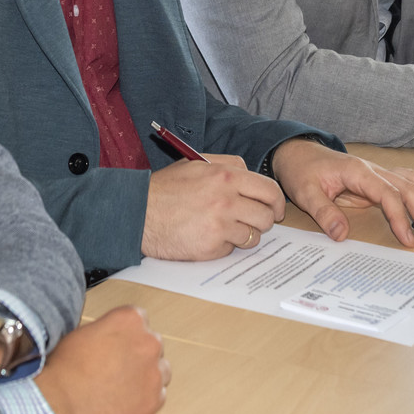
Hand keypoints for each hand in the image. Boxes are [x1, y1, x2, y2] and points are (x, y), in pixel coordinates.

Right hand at [34, 305, 168, 413]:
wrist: (61, 405)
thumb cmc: (65, 370)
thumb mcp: (82, 333)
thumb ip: (107, 330)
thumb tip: (112, 338)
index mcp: (129, 319)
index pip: (139, 318)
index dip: (126, 333)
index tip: (119, 343)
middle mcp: (148, 341)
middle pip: (151, 343)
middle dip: (137, 353)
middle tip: (116, 366)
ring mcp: (154, 371)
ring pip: (159, 369)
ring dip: (145, 375)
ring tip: (121, 385)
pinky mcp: (155, 399)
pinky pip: (157, 395)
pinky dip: (145, 398)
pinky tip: (124, 400)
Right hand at [142, 155, 285, 259]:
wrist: (137, 212)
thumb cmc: (165, 188)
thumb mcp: (195, 164)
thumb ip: (227, 165)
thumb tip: (250, 174)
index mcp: (225, 175)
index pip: (269, 190)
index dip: (276, 202)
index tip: (275, 210)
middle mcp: (226, 199)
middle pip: (267, 215)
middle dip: (264, 221)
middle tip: (253, 222)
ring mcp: (220, 224)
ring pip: (253, 235)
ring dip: (244, 235)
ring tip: (224, 229)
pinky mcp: (211, 246)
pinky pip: (232, 249)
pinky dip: (224, 246)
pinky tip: (206, 236)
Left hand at [269, 139, 413, 247]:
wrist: (297, 153)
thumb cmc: (302, 170)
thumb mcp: (305, 193)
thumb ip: (324, 213)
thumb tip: (341, 235)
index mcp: (358, 171)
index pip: (387, 194)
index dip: (400, 216)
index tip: (407, 238)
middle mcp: (374, 169)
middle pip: (407, 189)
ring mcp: (378, 172)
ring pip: (413, 180)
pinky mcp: (378, 178)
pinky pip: (407, 180)